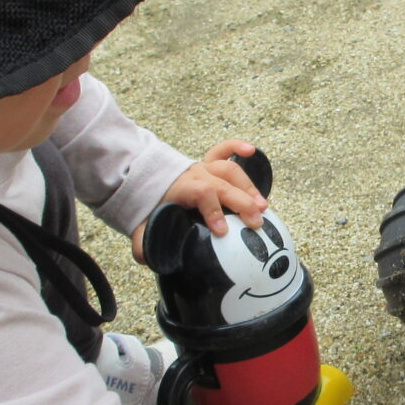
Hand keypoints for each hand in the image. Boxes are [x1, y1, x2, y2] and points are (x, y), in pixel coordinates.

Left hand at [131, 140, 267, 261]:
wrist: (145, 181)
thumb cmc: (150, 205)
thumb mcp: (143, 225)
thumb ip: (144, 242)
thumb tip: (149, 257)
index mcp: (180, 187)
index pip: (201, 193)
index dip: (214, 210)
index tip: (223, 231)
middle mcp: (195, 174)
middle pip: (222, 184)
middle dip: (241, 203)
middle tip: (256, 223)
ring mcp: (203, 167)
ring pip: (230, 170)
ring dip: (248, 187)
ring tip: (262, 207)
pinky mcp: (209, 164)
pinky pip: (224, 150)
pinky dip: (237, 147)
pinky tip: (251, 151)